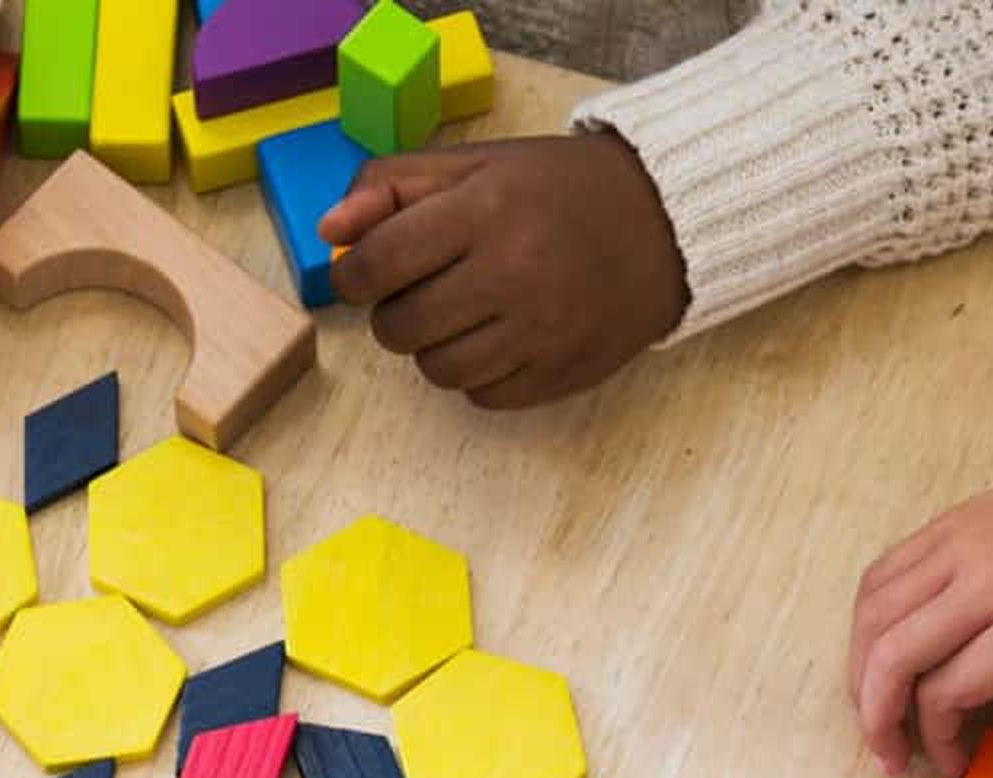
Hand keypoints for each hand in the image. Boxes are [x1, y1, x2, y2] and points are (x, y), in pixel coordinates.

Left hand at [318, 131, 688, 407]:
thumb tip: (330, 231)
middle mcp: (514, 273)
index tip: (364, 274)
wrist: (663, 222)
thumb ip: (391, 186)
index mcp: (485, 211)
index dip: (353, 275)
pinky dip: (478, 374)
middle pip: (401, 326)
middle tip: (420, 290)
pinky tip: (500, 337)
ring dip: (433, 346)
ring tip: (462, 313)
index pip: (378, 262)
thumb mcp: (474, 165)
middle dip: (393, 312)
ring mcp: (542, 331)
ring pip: (437, 370)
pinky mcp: (564, 372)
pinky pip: (483, 397)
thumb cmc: (554, 190)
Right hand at [850, 456, 992, 777]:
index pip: (946, 694)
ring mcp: (960, 546)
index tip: (955, 763)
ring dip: (860, 671)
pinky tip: (881, 652)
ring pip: (873, 615)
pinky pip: (881, 575)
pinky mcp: (947, 525)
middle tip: (888, 754)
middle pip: (893, 657)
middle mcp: (987, 583)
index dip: (937, 741)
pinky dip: (868, 621)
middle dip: (876, 718)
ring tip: (873, 708)